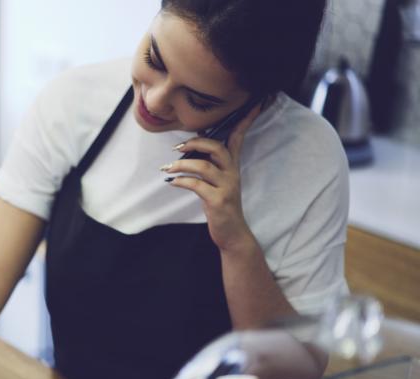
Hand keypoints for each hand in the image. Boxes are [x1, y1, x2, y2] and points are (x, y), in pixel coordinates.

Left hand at [162, 104, 262, 252]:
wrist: (232, 233)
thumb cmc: (220, 204)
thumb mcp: (217, 181)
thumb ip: (209, 163)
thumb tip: (191, 146)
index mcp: (232, 166)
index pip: (238, 137)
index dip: (245, 120)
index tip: (254, 102)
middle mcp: (232, 173)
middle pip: (218, 148)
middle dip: (196, 142)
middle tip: (177, 147)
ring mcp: (226, 187)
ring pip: (204, 166)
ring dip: (182, 165)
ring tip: (168, 168)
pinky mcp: (218, 200)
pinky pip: (196, 185)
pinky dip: (181, 181)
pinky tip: (172, 181)